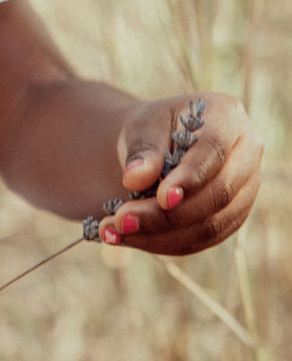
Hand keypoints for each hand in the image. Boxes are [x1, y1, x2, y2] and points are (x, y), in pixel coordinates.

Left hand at [98, 93, 261, 254]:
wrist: (157, 146)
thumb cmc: (152, 130)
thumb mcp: (142, 128)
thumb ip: (141, 150)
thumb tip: (134, 179)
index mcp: (228, 117)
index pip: (214, 151)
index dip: (190, 177)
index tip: (160, 198)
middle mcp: (246, 155)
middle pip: (217, 194)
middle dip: (167, 215)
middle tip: (122, 220)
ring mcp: (244, 191)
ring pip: (210, 225)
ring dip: (160, 235)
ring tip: (114, 231)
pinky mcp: (230, 219)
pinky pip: (200, 241)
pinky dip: (162, 243)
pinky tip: (127, 238)